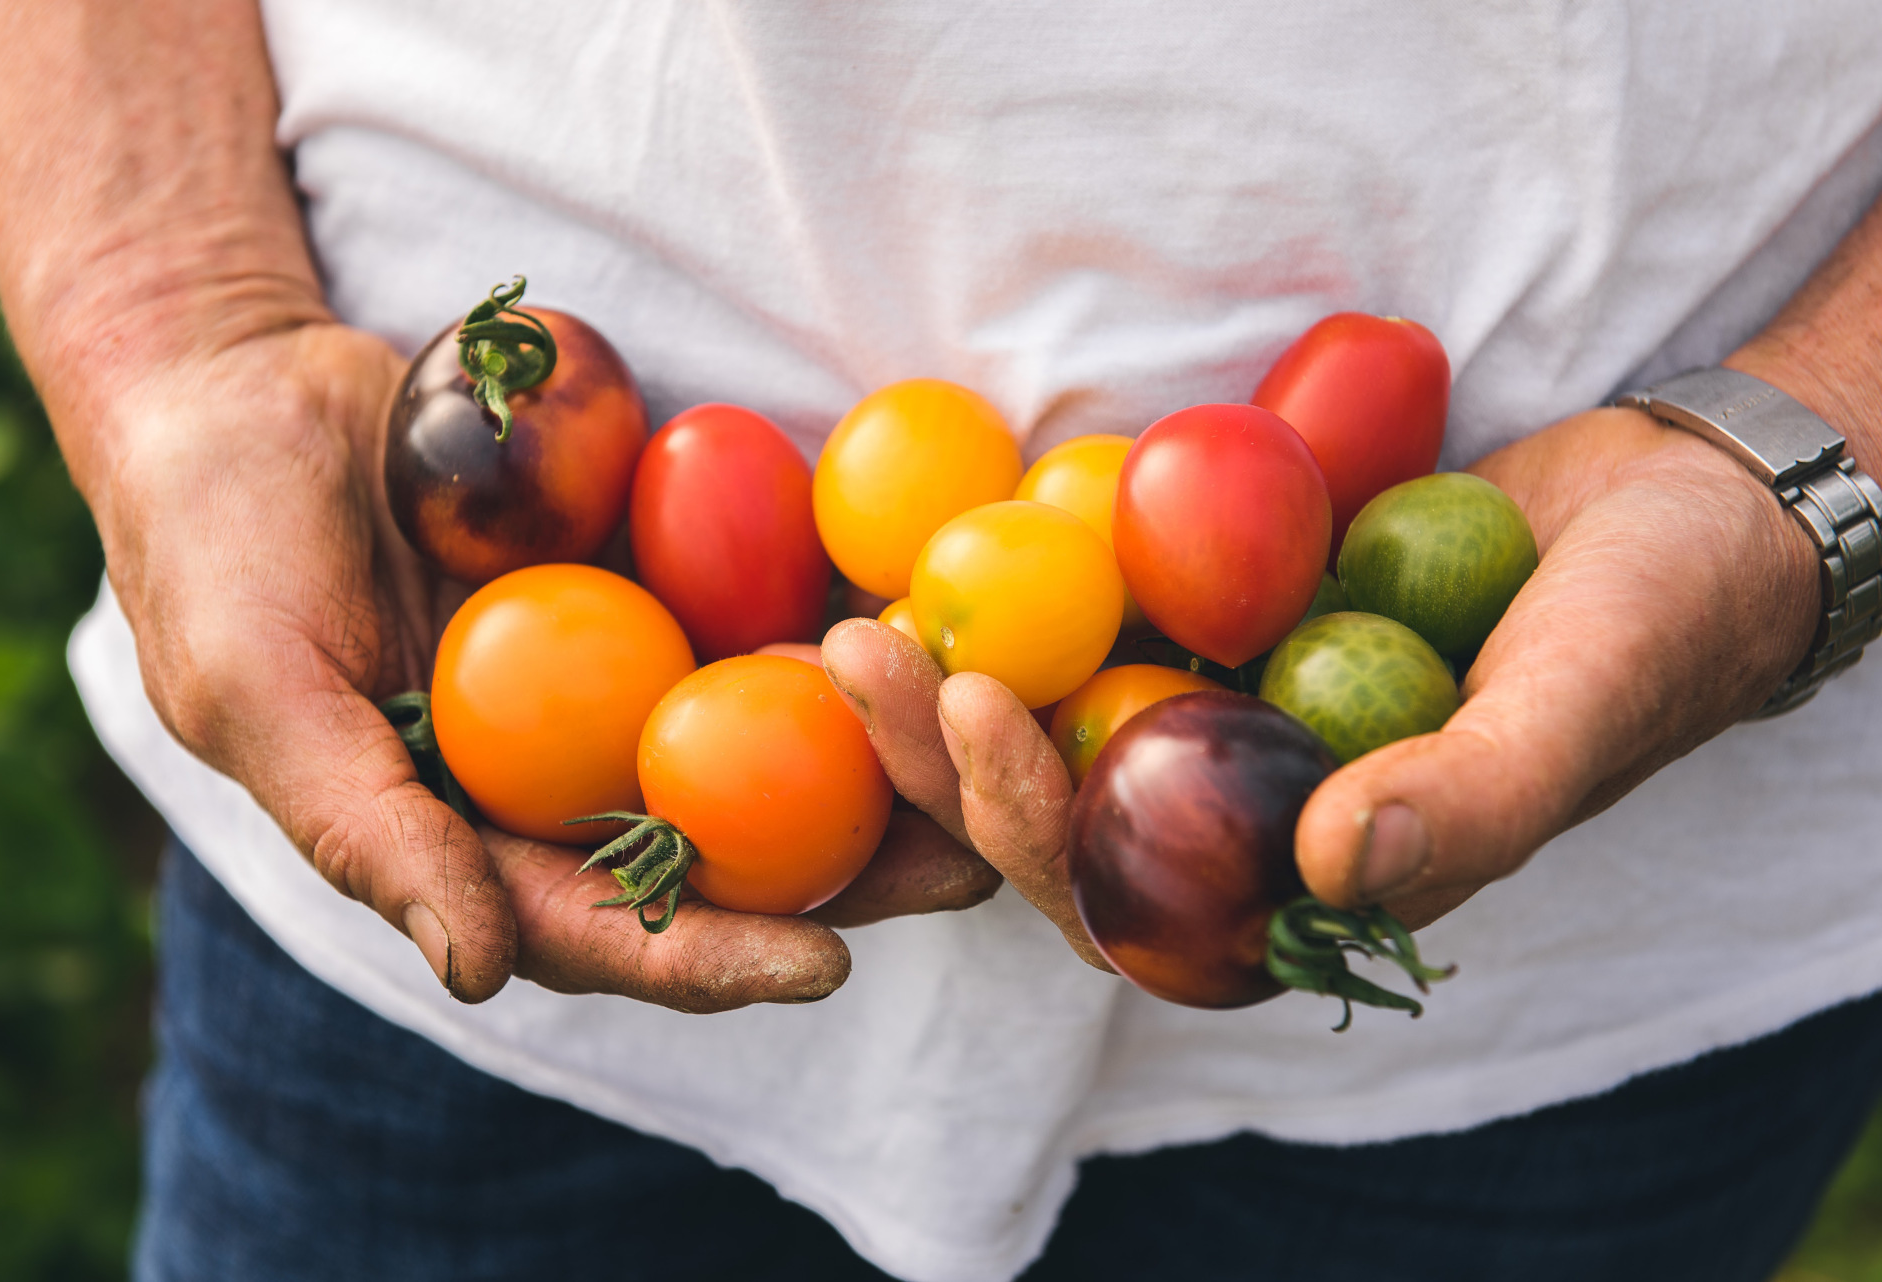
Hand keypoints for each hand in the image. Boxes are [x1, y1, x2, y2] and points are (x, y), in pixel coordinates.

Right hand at [95, 323, 1003, 1010]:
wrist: (243, 381)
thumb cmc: (219, 542)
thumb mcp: (261, 688)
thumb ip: (366, 831)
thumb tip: (478, 972)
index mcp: (466, 835)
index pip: (598, 926)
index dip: (708, 958)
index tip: (824, 965)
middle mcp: (554, 774)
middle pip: (715, 854)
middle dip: (843, 874)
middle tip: (967, 870)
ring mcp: (611, 677)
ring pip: (758, 745)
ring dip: (871, 763)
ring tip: (989, 769)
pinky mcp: (649, 584)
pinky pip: (751, 619)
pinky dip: (835, 635)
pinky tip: (928, 636)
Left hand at [822, 404, 1820, 961]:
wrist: (1673, 514)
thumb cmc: (1649, 629)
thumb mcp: (1578, 708)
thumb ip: (1472, 800)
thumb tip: (1331, 862)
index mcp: (1304, 887)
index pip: (1137, 901)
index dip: (1037, 829)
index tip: (984, 708)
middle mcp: (1241, 818)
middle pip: (1058, 811)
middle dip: (946, 750)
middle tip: (862, 650)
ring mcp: (1218, 720)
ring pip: (1053, 719)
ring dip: (953, 673)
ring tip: (862, 602)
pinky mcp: (1211, 628)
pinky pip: (1097, 623)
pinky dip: (1018, 593)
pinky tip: (933, 539)